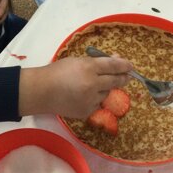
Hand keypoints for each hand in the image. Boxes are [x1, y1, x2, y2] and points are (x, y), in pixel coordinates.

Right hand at [18, 55, 132, 118]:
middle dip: (123, 78)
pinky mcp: (86, 111)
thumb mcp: (77, 60)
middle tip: (127, 76)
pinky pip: (97, 104)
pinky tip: (84, 95)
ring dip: (104, 88)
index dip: (124, 65)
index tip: (130, 66)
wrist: (42, 92)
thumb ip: (96, 61)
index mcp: (89, 68)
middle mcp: (93, 85)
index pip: (113, 66)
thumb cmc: (57, 72)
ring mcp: (90, 100)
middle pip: (115, 81)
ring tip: (92, 85)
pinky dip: (95, 99)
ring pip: (106, 93)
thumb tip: (115, 60)